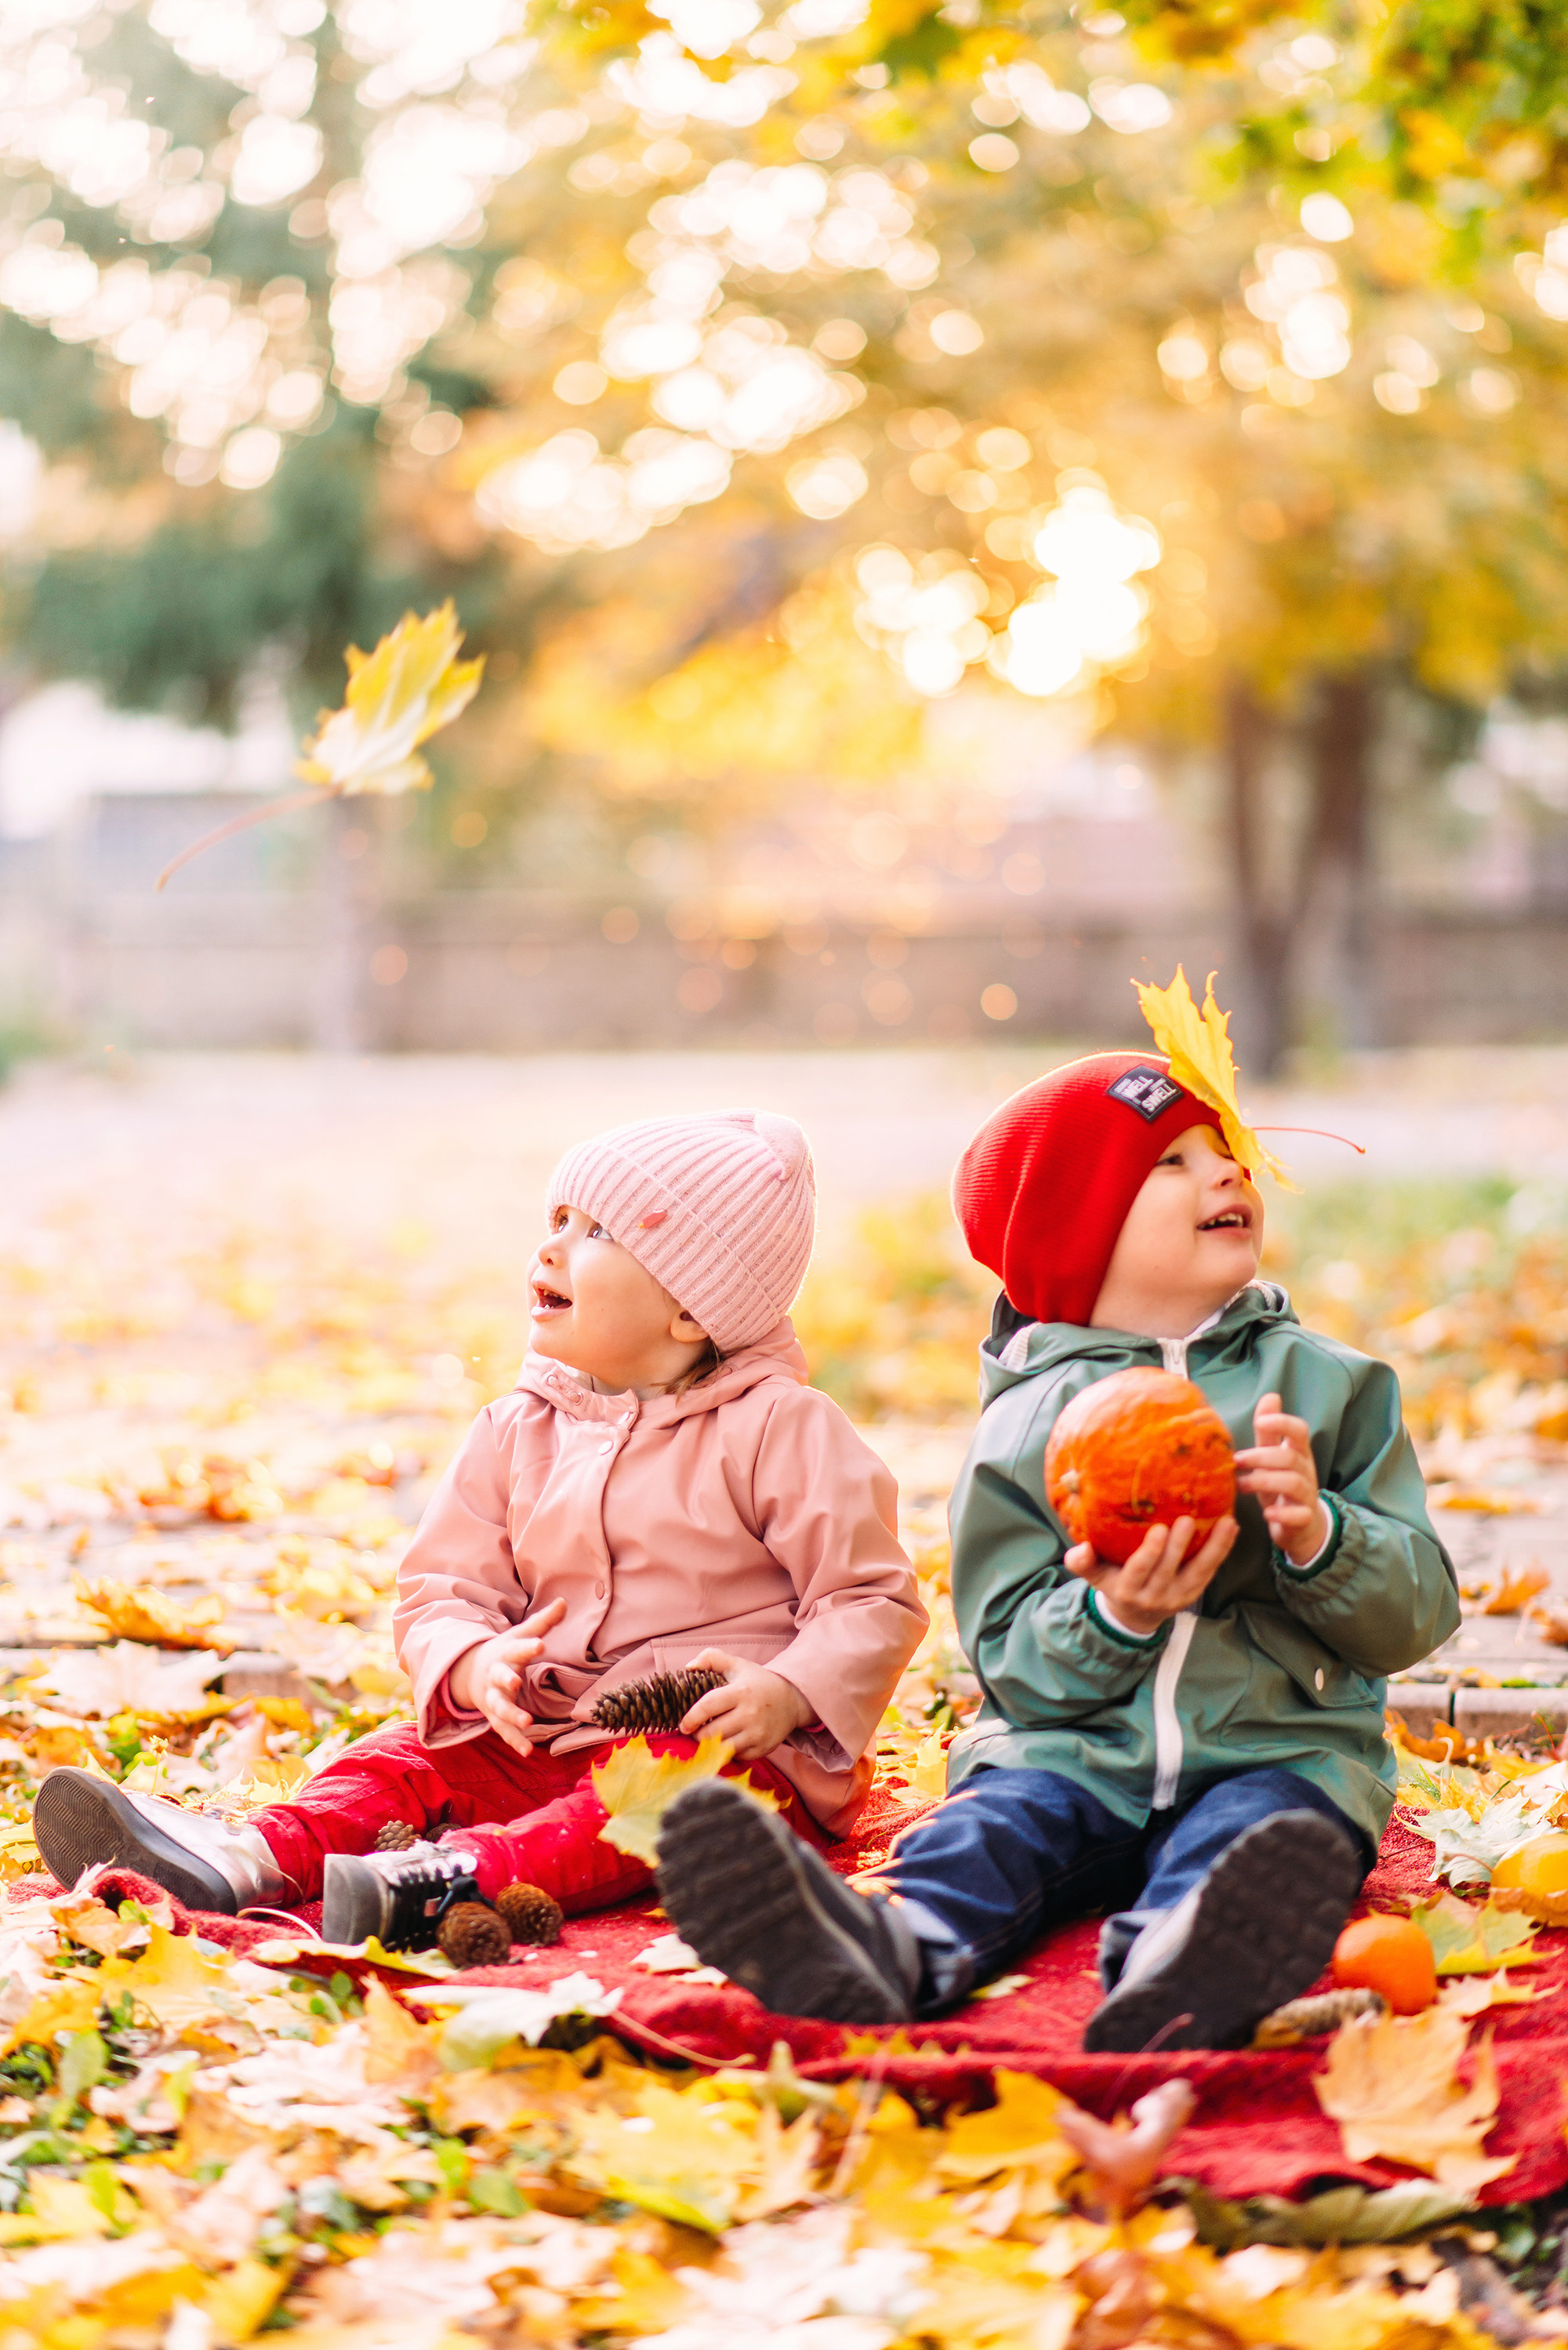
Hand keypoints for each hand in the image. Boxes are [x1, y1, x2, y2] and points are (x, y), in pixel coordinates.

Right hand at [447, 1597, 565, 1757]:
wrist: (472, 1673)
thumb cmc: (505, 1651)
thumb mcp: (520, 1634)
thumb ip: (543, 1622)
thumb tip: (563, 1602)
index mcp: (505, 1654)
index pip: (517, 1648)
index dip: (528, 1646)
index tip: (540, 1644)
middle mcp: (496, 1677)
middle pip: (500, 1678)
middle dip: (506, 1680)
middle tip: (515, 1682)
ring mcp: (493, 1698)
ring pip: (499, 1708)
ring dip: (512, 1715)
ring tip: (527, 1723)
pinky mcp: (495, 1717)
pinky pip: (503, 1731)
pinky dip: (514, 1741)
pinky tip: (527, 1751)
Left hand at [679, 1650, 814, 1761]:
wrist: (791, 1700)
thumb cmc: (757, 1682)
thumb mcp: (737, 1664)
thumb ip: (711, 1658)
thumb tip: (688, 1667)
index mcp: (741, 1691)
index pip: (708, 1706)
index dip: (691, 1717)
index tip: (683, 1724)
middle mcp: (751, 1714)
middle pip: (712, 1732)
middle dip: (698, 1734)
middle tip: (696, 1731)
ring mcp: (758, 1733)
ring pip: (722, 1747)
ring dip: (711, 1745)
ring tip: (709, 1736)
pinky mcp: (763, 1748)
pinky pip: (736, 1756)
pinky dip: (727, 1751)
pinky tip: (727, 1741)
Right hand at [1066, 1513, 1236, 1638]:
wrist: (1134, 1616)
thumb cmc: (1112, 1582)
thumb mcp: (1093, 1576)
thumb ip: (1082, 1562)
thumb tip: (1082, 1547)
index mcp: (1127, 1590)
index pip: (1140, 1571)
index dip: (1151, 1552)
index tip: (1159, 1529)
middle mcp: (1154, 1596)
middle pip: (1169, 1570)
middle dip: (1180, 1546)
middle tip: (1188, 1519)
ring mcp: (1178, 1596)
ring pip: (1198, 1572)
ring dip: (1214, 1547)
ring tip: (1226, 1522)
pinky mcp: (1194, 1593)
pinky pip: (1210, 1572)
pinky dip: (1222, 1550)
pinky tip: (1231, 1529)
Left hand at [1234, 1392, 1330, 1566]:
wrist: (1301, 1524)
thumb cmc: (1280, 1484)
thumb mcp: (1273, 1456)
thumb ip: (1269, 1431)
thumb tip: (1270, 1396)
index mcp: (1298, 1451)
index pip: (1300, 1430)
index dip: (1283, 1422)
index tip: (1261, 1422)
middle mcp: (1306, 1471)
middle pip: (1289, 1457)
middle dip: (1260, 1456)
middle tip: (1237, 1460)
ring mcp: (1308, 1495)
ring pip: (1294, 1483)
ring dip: (1264, 1481)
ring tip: (1241, 1485)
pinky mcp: (1304, 1518)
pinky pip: (1299, 1515)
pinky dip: (1282, 1513)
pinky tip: (1266, 1513)